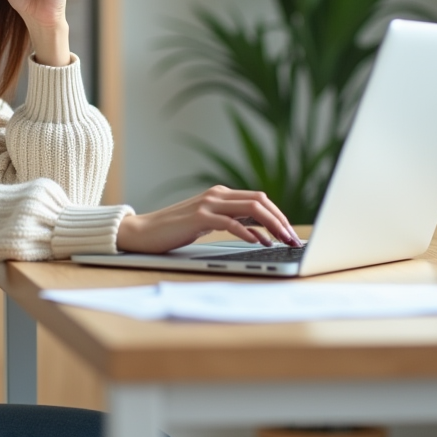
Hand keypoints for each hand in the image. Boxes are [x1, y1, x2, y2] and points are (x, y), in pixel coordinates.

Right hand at [115, 186, 299, 253]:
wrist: (143, 232)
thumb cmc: (175, 230)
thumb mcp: (208, 224)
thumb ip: (232, 222)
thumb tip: (261, 233)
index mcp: (220, 194)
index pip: (259, 199)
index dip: (279, 215)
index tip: (290, 233)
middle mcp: (216, 195)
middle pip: (260, 201)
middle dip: (281, 220)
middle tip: (293, 240)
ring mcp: (208, 204)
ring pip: (251, 208)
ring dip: (272, 226)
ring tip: (282, 242)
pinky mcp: (199, 217)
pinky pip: (231, 222)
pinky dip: (248, 232)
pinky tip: (258, 243)